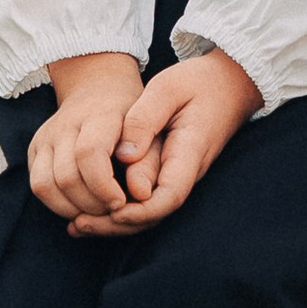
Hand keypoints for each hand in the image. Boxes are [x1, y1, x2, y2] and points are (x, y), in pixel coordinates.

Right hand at [28, 51, 145, 227]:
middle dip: (90, 204)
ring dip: (71, 209)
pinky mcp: (35, 148)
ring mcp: (46, 135)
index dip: (103, 186)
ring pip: (45, 185)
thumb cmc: (132, 114)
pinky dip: (57, 204)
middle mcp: (66, 124)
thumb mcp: (151, 128)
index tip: (121, 202)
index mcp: (99, 115)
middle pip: (66, 176)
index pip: (89, 153)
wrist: (98, 87)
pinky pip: (38, 186)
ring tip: (96, 211)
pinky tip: (80, 206)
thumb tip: (140, 194)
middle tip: (111, 211)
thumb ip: (149, 161)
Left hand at [76, 51, 260, 238]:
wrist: (229, 84)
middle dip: (116, 225)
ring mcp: (179, 175)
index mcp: (190, 152)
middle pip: (155, 214)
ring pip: (149, 212)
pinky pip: (147, 200)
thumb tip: (124, 156)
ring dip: (114, 223)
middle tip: (78, 225)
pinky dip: (120, 210)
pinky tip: (92, 212)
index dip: (140, 211)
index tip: (110, 211)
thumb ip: (145, 120)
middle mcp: (186, 172)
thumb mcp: (168, 88)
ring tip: (77, 226)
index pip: (169, 196)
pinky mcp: (170, 173)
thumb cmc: (198, 82)